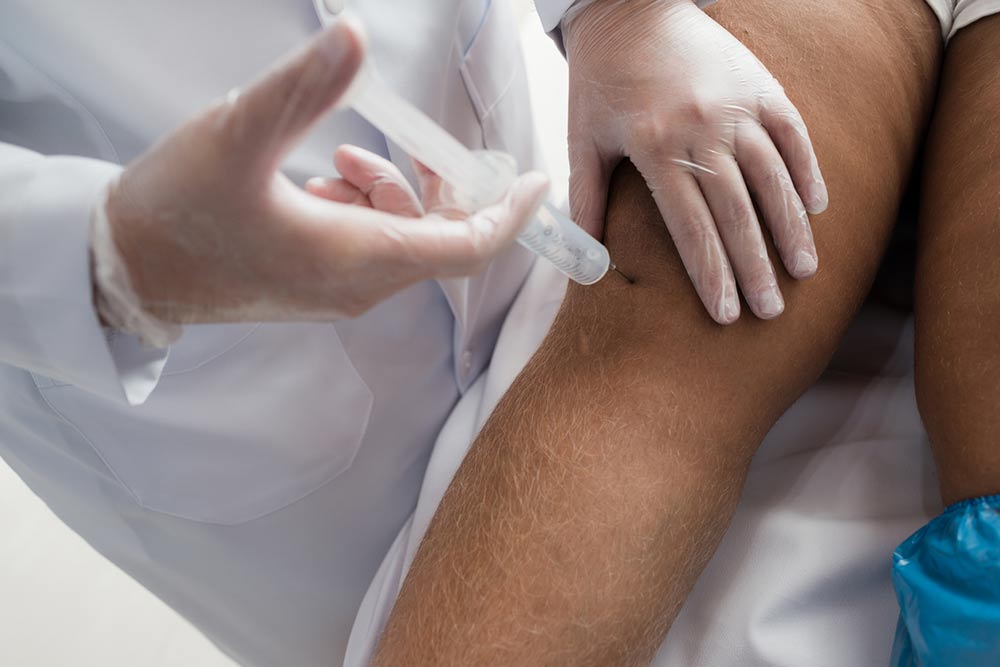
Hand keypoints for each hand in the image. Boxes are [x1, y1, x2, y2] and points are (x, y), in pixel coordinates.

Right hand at [98, 19, 548, 334]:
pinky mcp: (314, 284)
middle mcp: (359, 286)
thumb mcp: (238, 135)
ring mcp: (336, 291)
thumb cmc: (177, 211)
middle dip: (433, 183)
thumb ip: (303, 87)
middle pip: (437, 237)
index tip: (534, 179)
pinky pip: (367, 244)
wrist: (123, 271)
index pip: (467, 246)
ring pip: (400, 237)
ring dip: (389, 189)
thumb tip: (354, 36)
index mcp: (359, 258)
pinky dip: (363, 205)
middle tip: (405, 142)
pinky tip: (321, 178)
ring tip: (338, 153)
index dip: (508, 213)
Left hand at [563, 0, 827, 323]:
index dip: (710, 274)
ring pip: (772, 177)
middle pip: (736, 212)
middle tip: (772, 310)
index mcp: (655, 148)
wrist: (629, 6)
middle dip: (754, 267)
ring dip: (791, 227)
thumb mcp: (582, 136)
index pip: (690, 227)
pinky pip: (792, 132)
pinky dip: (807, 169)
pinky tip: (817, 207)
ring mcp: (736, 106)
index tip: (727, 314)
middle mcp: (701, 130)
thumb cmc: (601, 78)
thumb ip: (588, 196)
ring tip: (804, 270)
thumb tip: (588, 257)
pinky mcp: (760, 85)